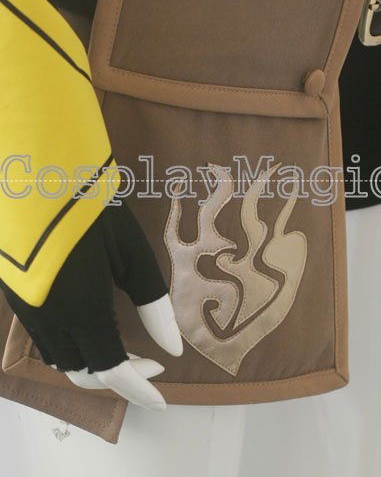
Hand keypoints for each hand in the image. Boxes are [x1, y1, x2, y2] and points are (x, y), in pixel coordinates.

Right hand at [1, 201, 182, 409]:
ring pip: (60, 358)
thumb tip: (174, 351)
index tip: (163, 395)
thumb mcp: (133, 254)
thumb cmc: (94, 211)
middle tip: (148, 360)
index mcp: (81, 311)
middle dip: (119, 376)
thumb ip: (154, 306)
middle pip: (83, 371)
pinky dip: (72, 346)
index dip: (139, 388)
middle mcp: (48, 320)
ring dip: (94, 362)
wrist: (40, 175)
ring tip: (123, 345)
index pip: (112, 370)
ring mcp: (27, 310)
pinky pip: (45, 339)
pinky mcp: (16, 297)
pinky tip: (92, 326)